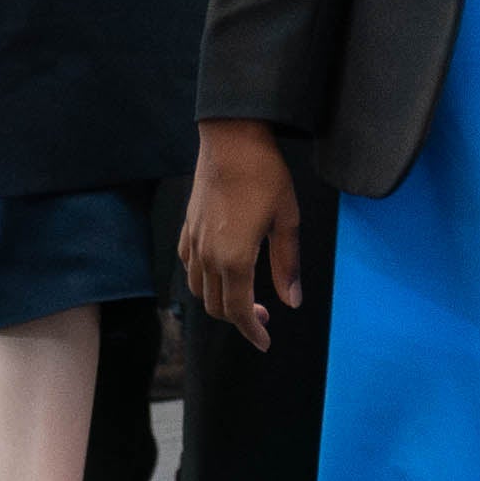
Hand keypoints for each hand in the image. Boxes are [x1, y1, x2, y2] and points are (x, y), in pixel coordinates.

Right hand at [181, 117, 302, 344]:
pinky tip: (220, 270)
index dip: (251, 332)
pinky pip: (188, 264)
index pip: (237, 311)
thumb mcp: (286, 220)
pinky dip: (202, 279)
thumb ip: (287, 265)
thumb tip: (292, 301)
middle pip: (215, 306)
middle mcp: (207, 256)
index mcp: (234, 259)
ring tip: (243, 296)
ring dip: (218, 301)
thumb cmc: (264, 175)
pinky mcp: (187, 226)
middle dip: (238, 319)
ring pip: (197, 289)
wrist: (231, 138)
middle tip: (264, 315)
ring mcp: (193, 241)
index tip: (265, 342)